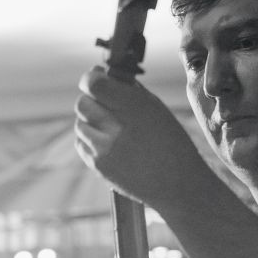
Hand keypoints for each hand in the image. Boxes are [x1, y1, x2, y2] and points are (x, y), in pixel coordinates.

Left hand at [73, 68, 203, 211]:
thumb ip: (128, 89)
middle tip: (104, 105)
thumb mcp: (156, 108)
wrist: (177, 184)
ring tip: (110, 127)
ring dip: (90, 122)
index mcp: (133, 107)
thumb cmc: (171, 143)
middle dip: (91, 101)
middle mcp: (116, 127)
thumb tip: (101, 73)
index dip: (90, 79)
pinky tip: (107, 142)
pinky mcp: (99, 165)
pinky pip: (81, 143)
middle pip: (82, 103)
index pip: (94, 84)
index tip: (94, 79)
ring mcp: (105, 149)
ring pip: (79, 124)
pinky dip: (90, 139)